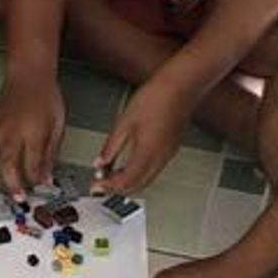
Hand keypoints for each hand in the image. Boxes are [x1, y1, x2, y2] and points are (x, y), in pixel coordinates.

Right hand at [0, 77, 64, 196]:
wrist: (30, 74)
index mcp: (33, 134)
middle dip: (12, 184)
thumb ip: (50, 151)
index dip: (36, 180)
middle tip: (17, 196)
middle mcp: (11, 132)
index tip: (39, 186)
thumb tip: (46, 174)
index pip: (32, 165)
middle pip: (7, 165)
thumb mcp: (58, 125)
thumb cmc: (46, 97)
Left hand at [95, 77, 193, 195]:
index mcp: (147, 153)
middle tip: (101, 185)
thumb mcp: (124, 122)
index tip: (96, 186)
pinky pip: (153, 170)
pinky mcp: (170, 149)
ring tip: (111, 176)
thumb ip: (111, 147)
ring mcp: (167, 155)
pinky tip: (128, 166)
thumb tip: (100, 162)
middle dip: (117, 190)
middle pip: (137, 186)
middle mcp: (159, 158)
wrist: (180, 87)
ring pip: (146, 180)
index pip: (125, 182)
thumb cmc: (155, 98)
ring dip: (128, 183)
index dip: (108, 187)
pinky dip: (139, 174)